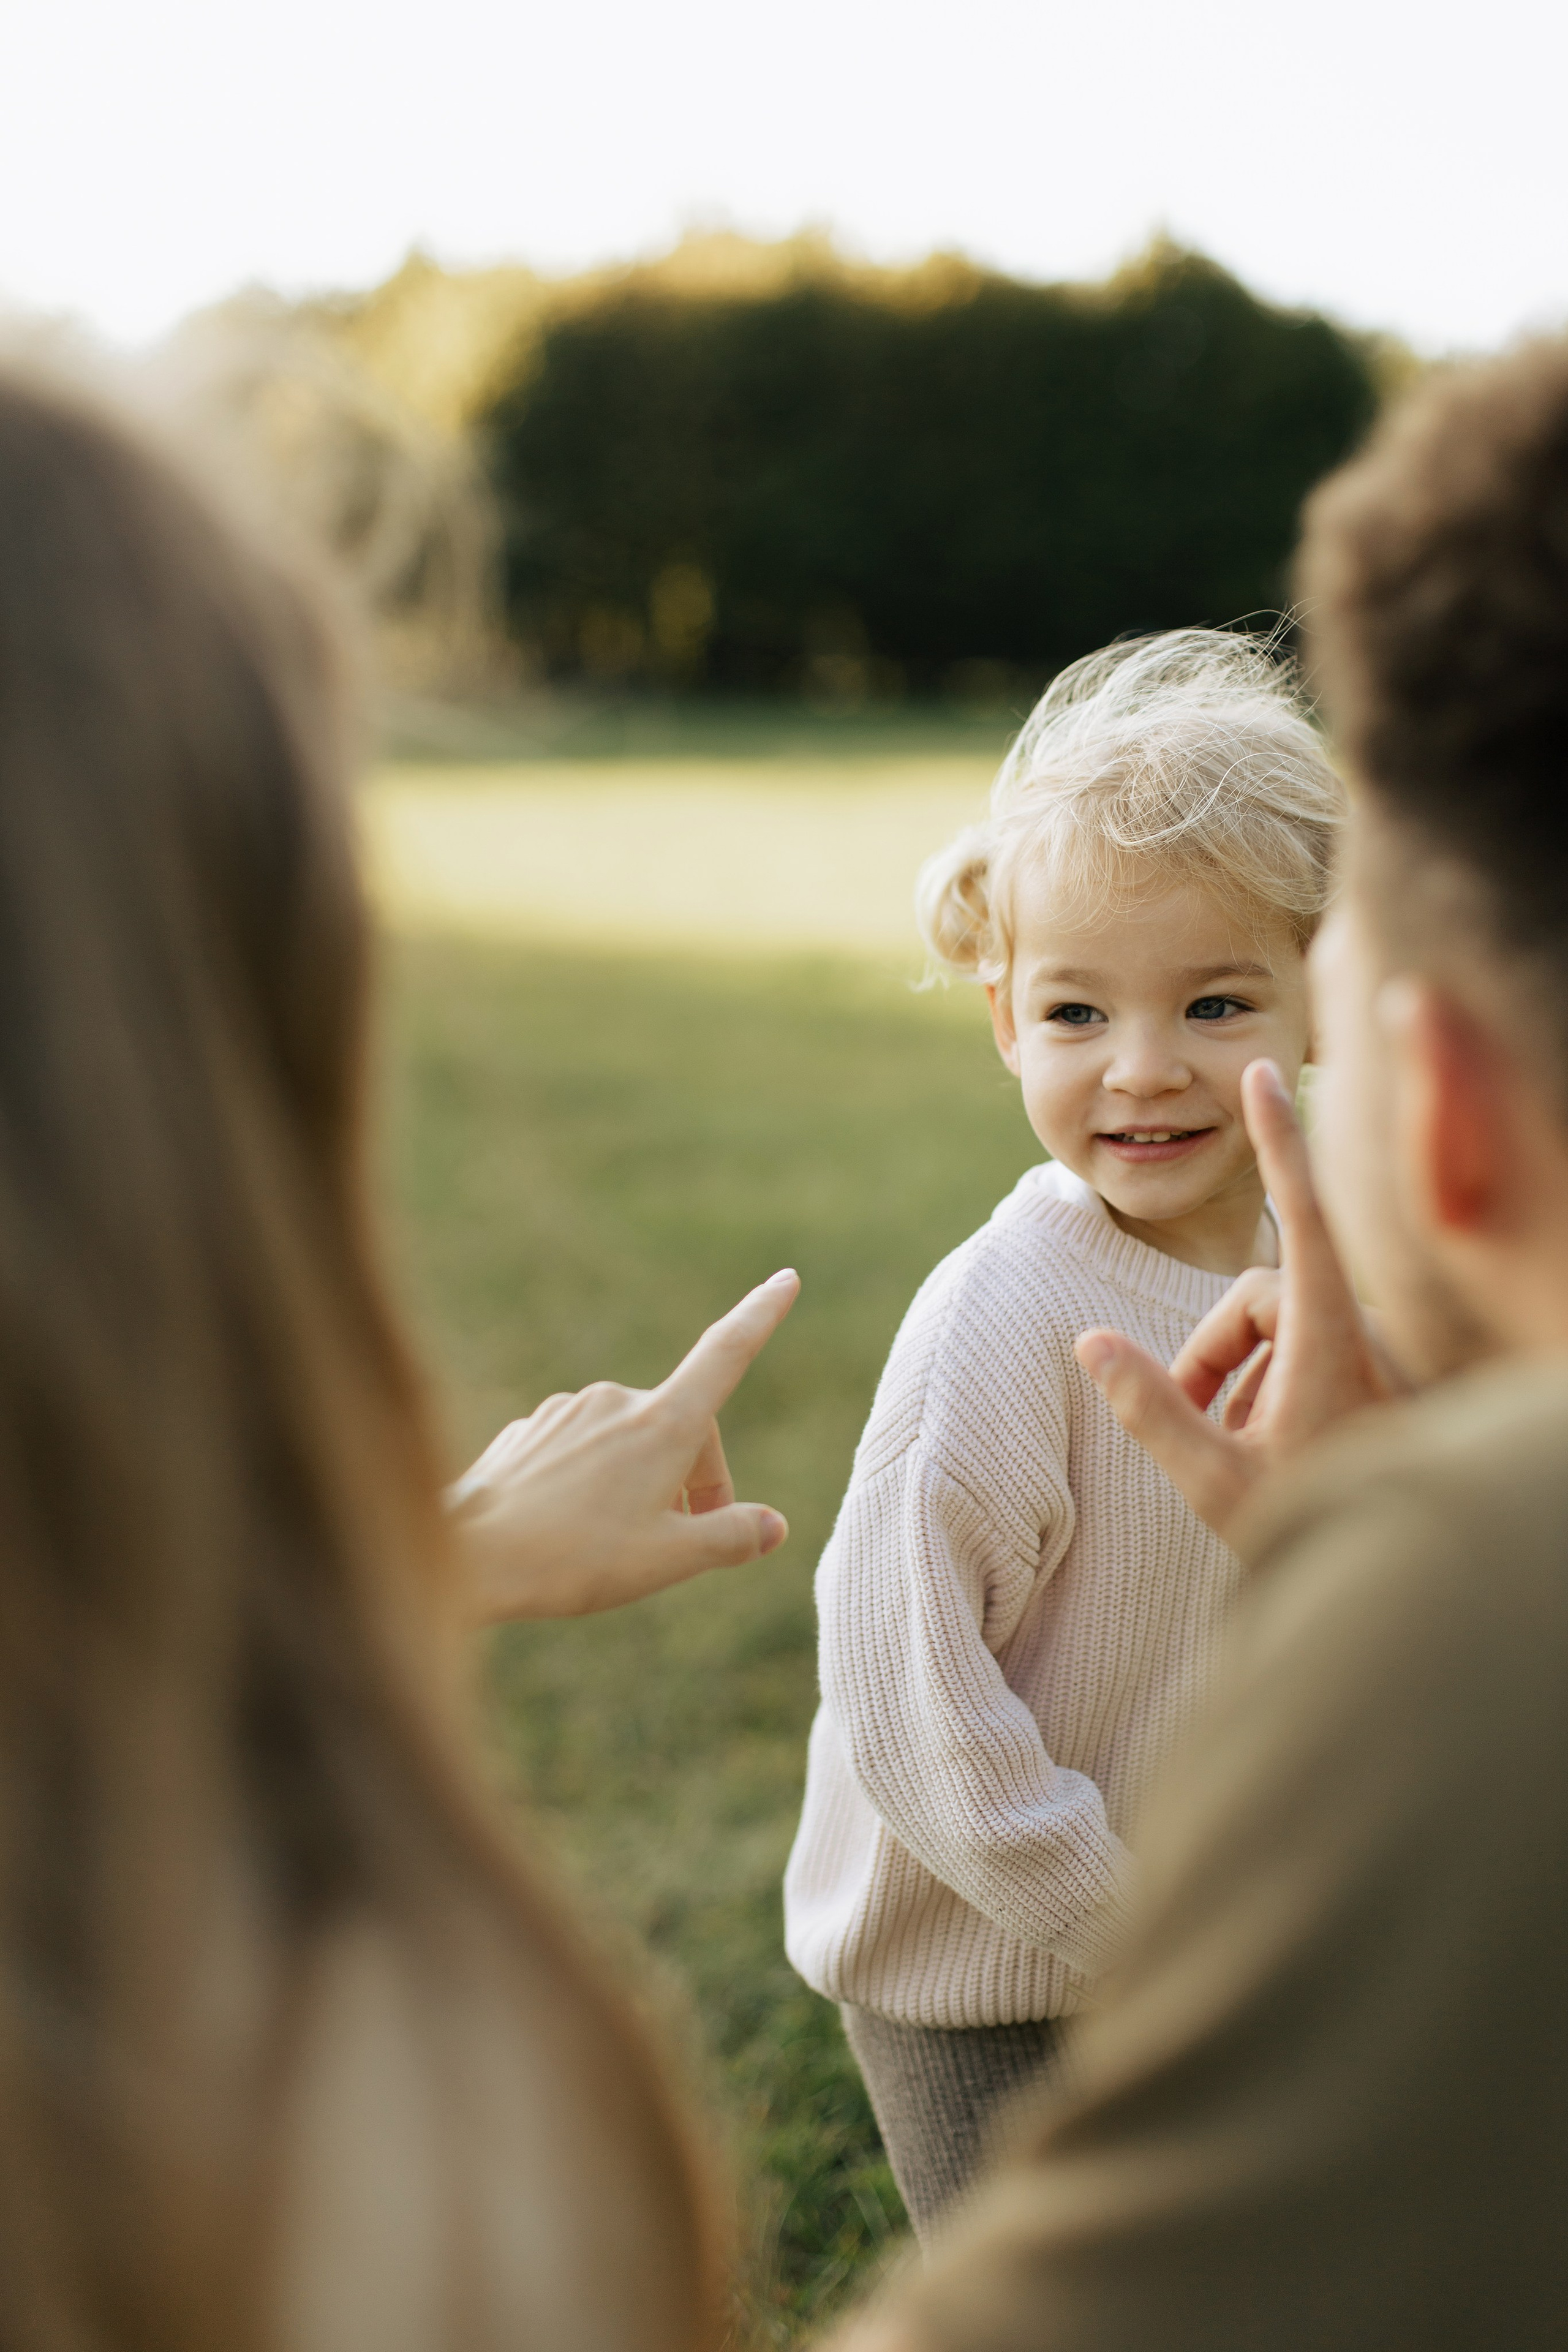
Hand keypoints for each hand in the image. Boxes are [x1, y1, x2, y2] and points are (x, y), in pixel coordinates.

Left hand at [449, 1270, 799, 1621]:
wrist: (468, 1556)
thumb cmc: (573, 1559)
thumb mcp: (669, 1559)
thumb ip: (730, 1538)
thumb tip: (773, 1526)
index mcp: (662, 1423)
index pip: (726, 1354)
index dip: (761, 1315)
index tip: (787, 1278)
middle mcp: (617, 1401)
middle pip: (679, 1428)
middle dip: (693, 1479)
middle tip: (686, 1542)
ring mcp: (569, 1410)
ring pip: (628, 1443)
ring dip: (641, 1483)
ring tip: (620, 1544)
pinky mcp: (533, 1429)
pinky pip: (582, 1451)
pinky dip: (594, 1483)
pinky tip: (573, 1528)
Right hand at [1074, 1061, 1396, 1541]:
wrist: (1398, 1586)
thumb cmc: (1313, 1534)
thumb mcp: (1216, 1479)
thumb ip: (1151, 1407)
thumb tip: (1086, 1341)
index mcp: (1333, 1342)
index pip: (1304, 1214)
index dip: (1279, 1139)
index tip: (1262, 1074)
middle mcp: (1364, 1335)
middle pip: (1261, 1295)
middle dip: (1214, 1351)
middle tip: (1191, 1422)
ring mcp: (1376, 1356)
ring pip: (1280, 1324)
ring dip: (1242, 1376)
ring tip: (1235, 1452)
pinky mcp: (1380, 1378)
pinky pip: (1309, 1350)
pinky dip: (1274, 1385)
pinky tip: (1271, 1450)